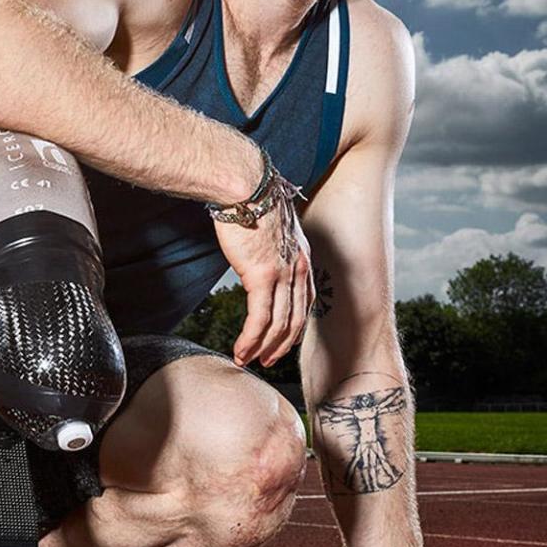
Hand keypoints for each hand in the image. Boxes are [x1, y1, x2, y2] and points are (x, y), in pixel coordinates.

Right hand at [212, 202, 314, 367]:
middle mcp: (298, 268)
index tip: (282, 338)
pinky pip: (259, 319)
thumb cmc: (250, 199)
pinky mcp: (262, 277)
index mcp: (301, 256)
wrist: (244, 185)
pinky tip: (241, 351)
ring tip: (249, 360)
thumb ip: (269, 245)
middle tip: (267, 359)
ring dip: (263, 348)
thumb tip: (255, 254)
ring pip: (278, 325)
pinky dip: (250, 340)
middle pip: (295, 319)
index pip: (305, 301)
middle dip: (281, 344)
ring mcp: (282, 275)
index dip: (295, 325)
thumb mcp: (269, 224)